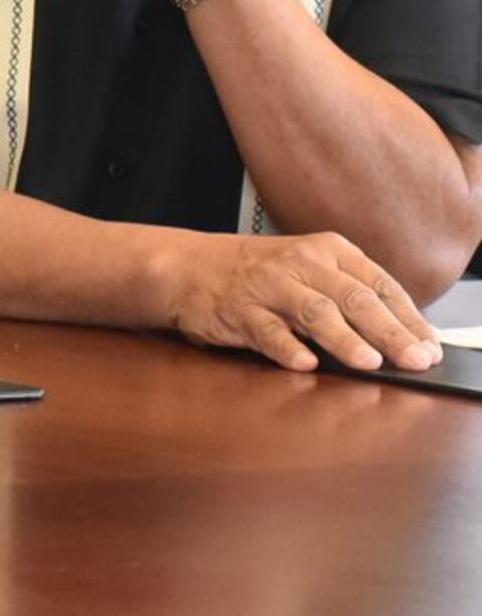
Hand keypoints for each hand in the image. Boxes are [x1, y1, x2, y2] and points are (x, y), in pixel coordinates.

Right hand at [157, 229, 438, 373]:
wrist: (187, 266)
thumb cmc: (257, 273)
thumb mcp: (309, 268)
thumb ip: (349, 294)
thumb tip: (400, 336)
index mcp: (328, 251)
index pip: (380, 285)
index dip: (408, 318)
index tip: (429, 347)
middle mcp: (301, 264)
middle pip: (355, 299)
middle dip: (390, 332)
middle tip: (414, 359)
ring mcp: (268, 286)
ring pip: (315, 312)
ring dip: (345, 339)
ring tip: (370, 362)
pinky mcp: (237, 310)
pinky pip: (266, 330)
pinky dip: (286, 347)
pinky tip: (305, 364)